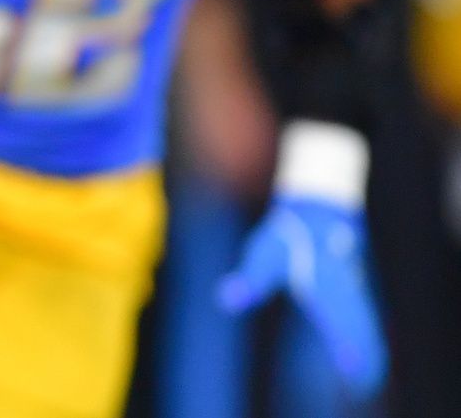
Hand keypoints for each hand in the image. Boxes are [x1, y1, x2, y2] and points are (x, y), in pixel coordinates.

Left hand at [217, 198, 386, 399]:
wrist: (317, 210)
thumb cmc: (287, 234)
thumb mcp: (264, 251)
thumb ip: (250, 279)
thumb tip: (225, 300)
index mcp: (323, 277)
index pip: (336, 313)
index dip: (345, 340)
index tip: (349, 365)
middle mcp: (344, 286)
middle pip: (357, 324)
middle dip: (361, 353)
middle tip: (363, 384)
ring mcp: (354, 291)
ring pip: (366, 325)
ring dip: (368, 352)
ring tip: (367, 383)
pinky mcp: (356, 297)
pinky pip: (366, 324)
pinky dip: (369, 343)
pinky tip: (370, 366)